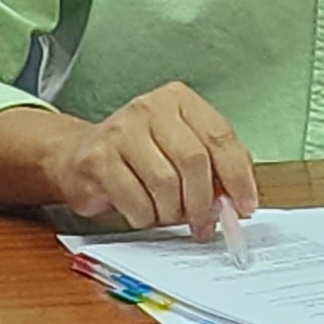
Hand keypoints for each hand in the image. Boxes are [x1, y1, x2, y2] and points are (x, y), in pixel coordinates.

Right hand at [51, 83, 258, 233]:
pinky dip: (146, 217)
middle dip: (204, 202)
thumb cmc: (140, 156)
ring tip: (168, 214)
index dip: (237, 177)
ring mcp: (122, 130)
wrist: (78, 156)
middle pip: (194, 161)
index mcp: (179, 100)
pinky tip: (143, 212)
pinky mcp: (99, 158)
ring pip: (165, 183)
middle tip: (204, 224)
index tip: (244, 207)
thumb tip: (239, 200)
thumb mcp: (182, 149)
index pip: (220, 137)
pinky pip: (136, 200)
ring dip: (172, 212)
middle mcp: (150, 107)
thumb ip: (215, 167)